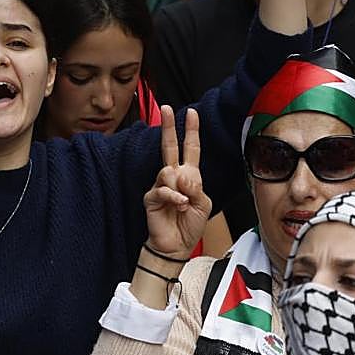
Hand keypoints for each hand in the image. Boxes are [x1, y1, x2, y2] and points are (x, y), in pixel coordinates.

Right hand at [144, 107, 210, 258]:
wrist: (176, 245)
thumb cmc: (190, 224)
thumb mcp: (203, 203)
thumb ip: (195, 186)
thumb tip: (181, 175)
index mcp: (188, 175)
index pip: (190, 149)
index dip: (191, 131)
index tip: (191, 113)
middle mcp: (173, 176)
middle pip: (169, 147)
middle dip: (169, 127)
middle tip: (166, 108)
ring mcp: (160, 185)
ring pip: (169, 171)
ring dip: (181, 187)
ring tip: (184, 203)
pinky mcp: (151, 197)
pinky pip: (162, 189)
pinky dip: (174, 197)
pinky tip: (179, 205)